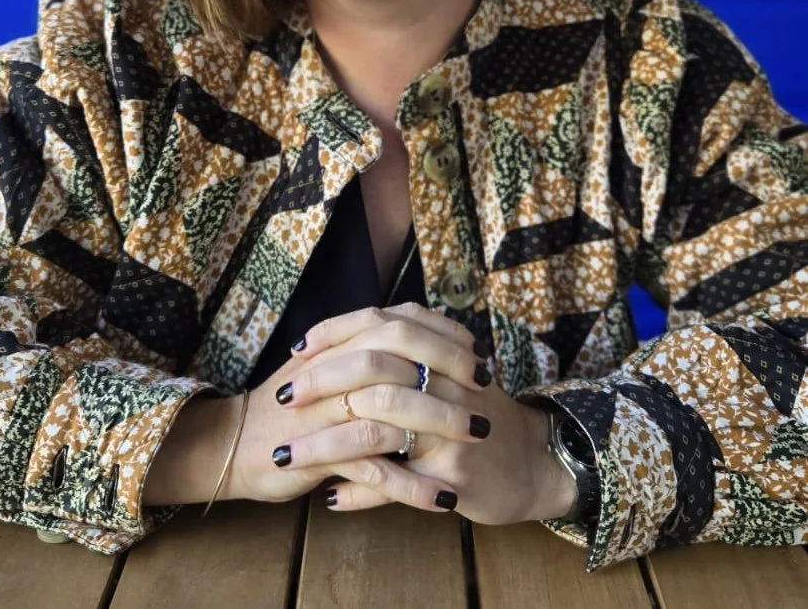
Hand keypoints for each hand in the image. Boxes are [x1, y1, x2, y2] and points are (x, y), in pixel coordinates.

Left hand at [268, 302, 573, 522]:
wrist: (535, 462)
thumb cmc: (479, 413)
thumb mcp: (450, 370)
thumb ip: (407, 349)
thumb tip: (343, 338)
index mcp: (443, 350)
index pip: (382, 323)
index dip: (335, 332)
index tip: (297, 349)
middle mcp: (448, 382)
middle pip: (375, 368)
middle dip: (321, 382)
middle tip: (284, 397)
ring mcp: (451, 431)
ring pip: (377, 430)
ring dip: (325, 446)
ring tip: (288, 457)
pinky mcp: (454, 477)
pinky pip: (396, 485)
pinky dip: (359, 492)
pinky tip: (330, 497)